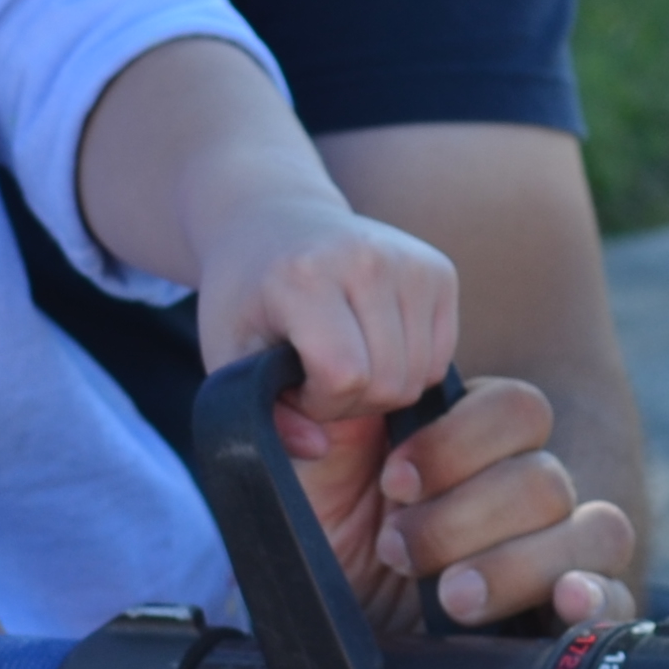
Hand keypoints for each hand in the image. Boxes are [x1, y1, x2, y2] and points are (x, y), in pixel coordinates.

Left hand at [193, 203, 457, 430]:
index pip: (343, 374)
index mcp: (307, 275)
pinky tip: (372, 347)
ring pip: (420, 377)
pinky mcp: (440, 270)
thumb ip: (264, 411)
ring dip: (379, 389)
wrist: (273, 221)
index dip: (316, 401)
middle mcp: (367, 259)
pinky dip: (408, 370)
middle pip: (388, 382)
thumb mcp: (228, 354)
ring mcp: (411, 261)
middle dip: (349, 401)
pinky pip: (440, 359)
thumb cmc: (246, 296)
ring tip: (342, 361)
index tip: (291, 382)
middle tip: (315, 377)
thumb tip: (318, 447)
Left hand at [280, 374, 638, 636]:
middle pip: (545, 478)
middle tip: (400, 551)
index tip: (391, 483)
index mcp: (473, 442)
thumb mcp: (303, 475)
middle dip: (466, 517)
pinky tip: (567, 603)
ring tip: (453, 597)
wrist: (316, 636)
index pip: (516, 410)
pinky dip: (598, 598)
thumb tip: (329, 395)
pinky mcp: (565, 616)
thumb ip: (324, 419)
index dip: (458, 443)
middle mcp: (523, 492)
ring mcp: (554, 553)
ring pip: (593, 530)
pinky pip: (617, 597)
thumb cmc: (312, 542)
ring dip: (518, 562)